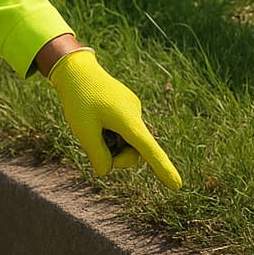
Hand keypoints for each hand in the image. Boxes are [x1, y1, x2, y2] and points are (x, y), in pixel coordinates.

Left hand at [47, 49, 181, 189]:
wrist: (76, 69)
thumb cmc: (79, 98)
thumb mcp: (83, 130)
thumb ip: (97, 154)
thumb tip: (105, 170)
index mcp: (128, 120)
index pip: (148, 150)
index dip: (162, 169)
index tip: (177, 185)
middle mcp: (135, 114)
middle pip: (133, 151)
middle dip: (116, 156)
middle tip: (93, 145)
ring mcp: (132, 109)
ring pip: (126, 140)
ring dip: (111, 142)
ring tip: (92, 125)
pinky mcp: (127, 106)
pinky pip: (121, 128)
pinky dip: (110, 130)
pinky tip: (95, 116)